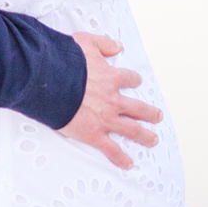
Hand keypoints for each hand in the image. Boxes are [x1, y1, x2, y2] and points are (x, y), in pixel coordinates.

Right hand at [56, 33, 162, 169]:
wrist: (50, 83)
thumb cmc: (65, 62)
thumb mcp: (85, 42)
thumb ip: (103, 43)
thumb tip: (117, 46)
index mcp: (111, 78)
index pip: (129, 79)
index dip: (133, 80)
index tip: (136, 82)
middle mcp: (113, 99)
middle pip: (138, 108)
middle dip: (149, 113)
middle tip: (157, 117)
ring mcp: (105, 119)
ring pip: (131, 129)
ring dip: (144, 135)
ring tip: (153, 140)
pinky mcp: (93, 134)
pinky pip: (111, 149)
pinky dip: (121, 157)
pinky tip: (129, 164)